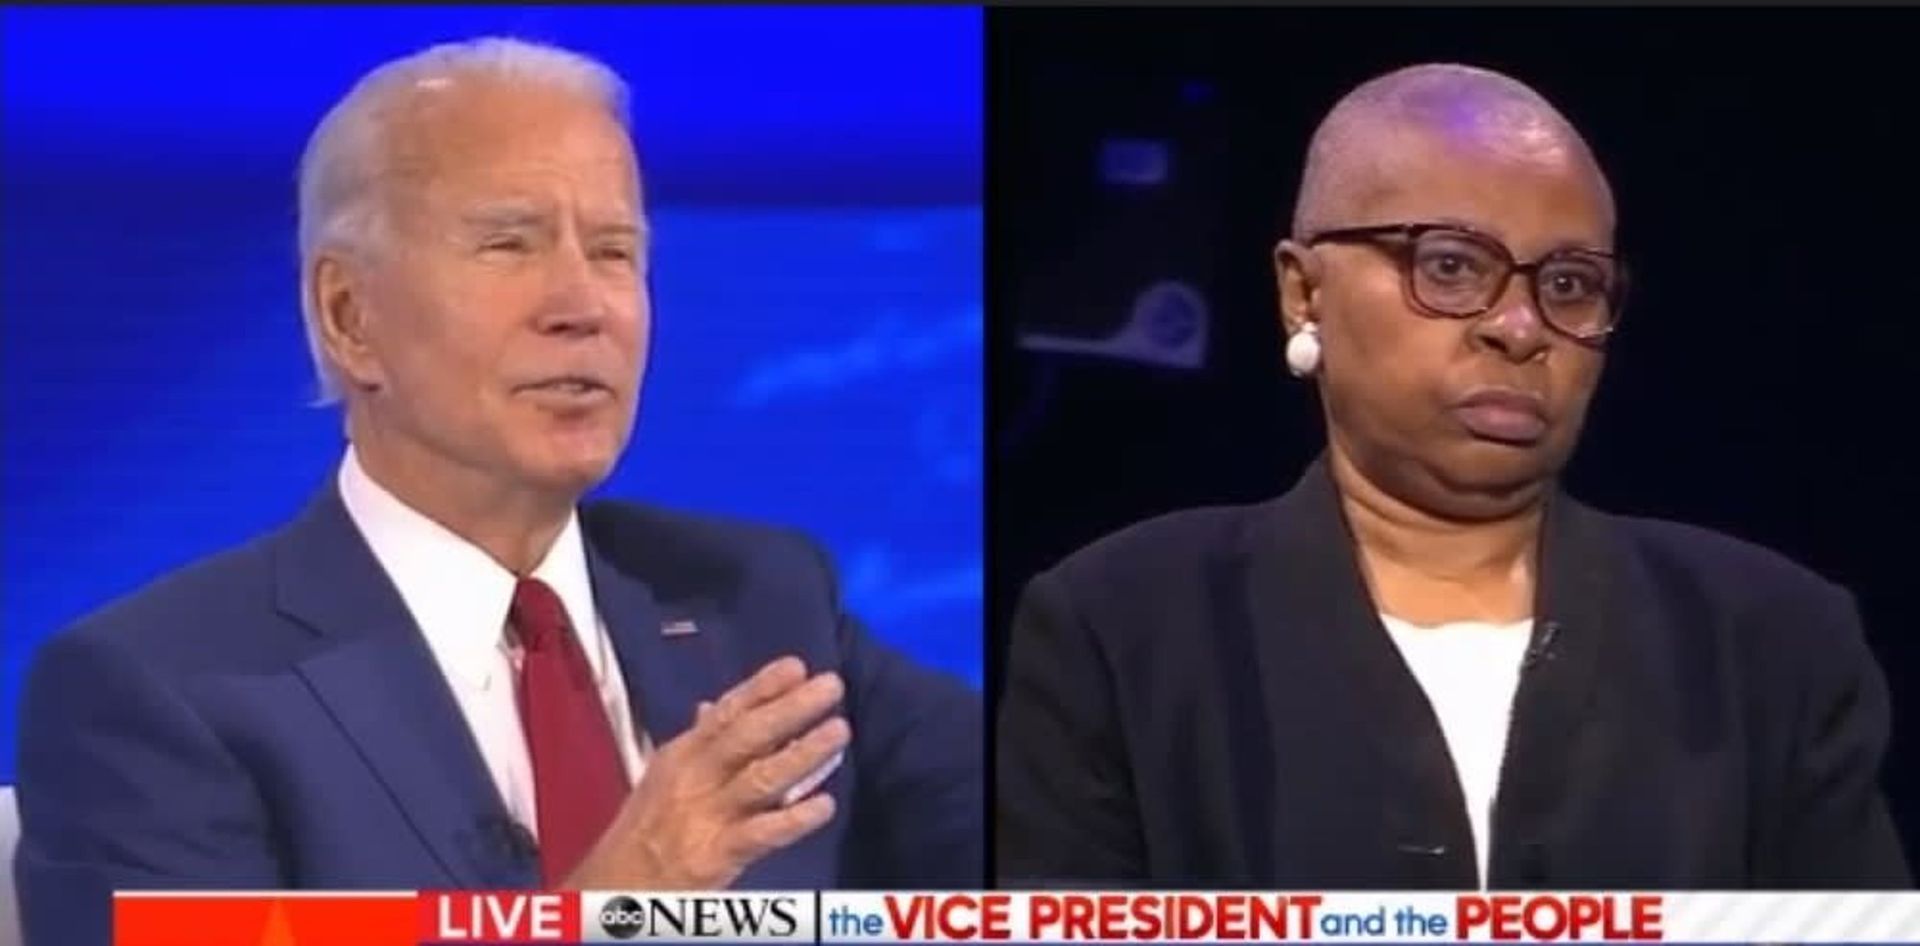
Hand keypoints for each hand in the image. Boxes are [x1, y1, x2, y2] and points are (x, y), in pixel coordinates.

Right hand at [561, 656, 849, 889]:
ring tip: (839, 731)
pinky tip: (826, 805)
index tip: (797, 665)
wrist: (611, 890)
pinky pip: (761, 835)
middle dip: (790, 708)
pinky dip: (795, 820)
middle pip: (746, 736)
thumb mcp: (662, 779)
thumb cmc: (644, 831)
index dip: (762, 687)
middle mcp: (693, 778)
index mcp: (681, 756)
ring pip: (760, 779)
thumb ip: (695, 743)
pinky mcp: (715, 856)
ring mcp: (705, 816)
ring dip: (802, 753)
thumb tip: (711, 706)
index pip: (726, 713)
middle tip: (831, 685)